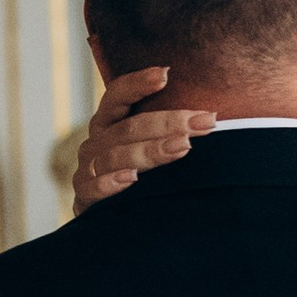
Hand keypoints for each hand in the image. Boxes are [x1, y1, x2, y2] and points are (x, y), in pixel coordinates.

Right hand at [71, 64, 213, 209]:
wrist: (109, 222)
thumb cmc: (138, 177)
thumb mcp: (149, 148)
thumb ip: (169, 132)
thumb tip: (213, 116)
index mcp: (108, 123)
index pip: (118, 96)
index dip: (138, 84)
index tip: (165, 75)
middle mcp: (96, 142)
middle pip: (129, 127)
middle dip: (169, 123)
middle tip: (205, 122)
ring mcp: (87, 169)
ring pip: (116, 156)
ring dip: (150, 151)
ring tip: (182, 147)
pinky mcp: (83, 198)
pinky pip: (92, 188)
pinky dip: (109, 183)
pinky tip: (131, 178)